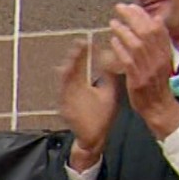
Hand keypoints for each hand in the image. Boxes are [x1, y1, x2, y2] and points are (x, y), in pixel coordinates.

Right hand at [57, 39, 118, 168]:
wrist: (95, 138)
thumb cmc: (102, 116)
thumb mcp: (109, 92)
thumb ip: (109, 76)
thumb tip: (114, 58)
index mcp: (82, 85)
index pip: (81, 65)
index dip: (82, 53)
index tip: (86, 41)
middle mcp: (73, 90)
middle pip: (71, 70)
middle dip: (74, 57)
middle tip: (78, 45)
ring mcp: (69, 100)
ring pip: (65, 83)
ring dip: (66, 71)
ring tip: (70, 61)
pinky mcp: (67, 111)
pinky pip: (64, 99)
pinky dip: (64, 90)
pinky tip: (66, 82)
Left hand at [108, 3, 178, 139]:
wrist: (159, 106)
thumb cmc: (157, 82)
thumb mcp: (162, 59)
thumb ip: (158, 41)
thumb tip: (156, 19)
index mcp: (166, 52)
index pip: (157, 28)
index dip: (144, 15)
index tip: (132, 6)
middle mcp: (159, 58)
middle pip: (147, 32)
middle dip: (133, 17)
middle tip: (119, 8)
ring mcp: (149, 68)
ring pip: (137, 44)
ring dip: (124, 30)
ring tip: (113, 22)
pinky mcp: (138, 79)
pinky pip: (129, 60)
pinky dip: (120, 49)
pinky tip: (113, 41)